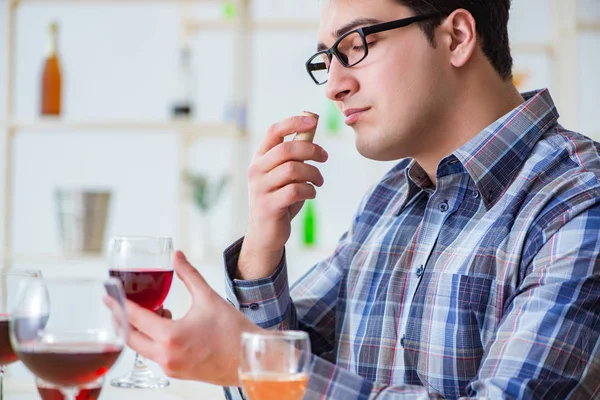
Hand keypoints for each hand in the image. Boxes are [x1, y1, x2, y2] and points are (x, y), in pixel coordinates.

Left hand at [125, 251, 261, 385]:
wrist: (250, 358)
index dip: (118, 304)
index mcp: (170, 336)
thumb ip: (189, 275)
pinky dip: (153, 339)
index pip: (134, 318)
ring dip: (140, 329)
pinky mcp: (177, 373)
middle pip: (130, 336)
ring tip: (156, 310)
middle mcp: (165, 355)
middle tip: (118, 303)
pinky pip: (155, 355)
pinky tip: (168, 325)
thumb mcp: (209, 298)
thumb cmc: (233, 331)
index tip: (107, 295)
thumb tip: (177, 256)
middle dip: (121, 319)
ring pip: (141, 347)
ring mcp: (170, 367)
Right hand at [239, 115, 327, 278]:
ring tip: (318, 181)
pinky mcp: (269, 205)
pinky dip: (310, 190)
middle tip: (324, 157)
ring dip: (313, 173)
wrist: (266, 234)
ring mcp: (260, 188)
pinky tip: (311, 194)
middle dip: (312, 150)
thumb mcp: (285, 174)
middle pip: (287, 149)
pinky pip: (296, 190)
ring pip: (294, 169)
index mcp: (260, 158)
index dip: (294, 122)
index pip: (274, 131)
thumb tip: (311, 125)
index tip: (313, 120)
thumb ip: (295, 153)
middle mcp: (256, 170)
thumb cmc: (279, 199)